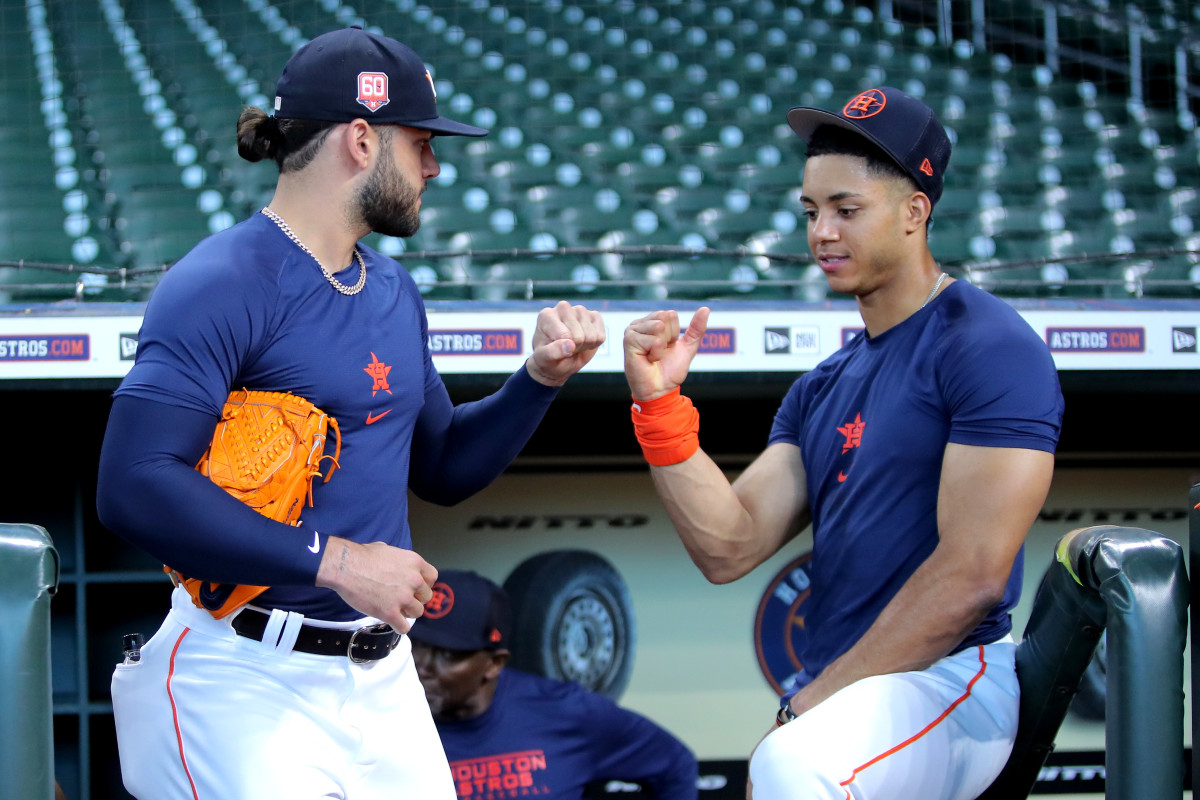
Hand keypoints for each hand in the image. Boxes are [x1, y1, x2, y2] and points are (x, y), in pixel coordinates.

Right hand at [314, 537, 437, 631]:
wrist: (345, 566)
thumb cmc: (361, 556)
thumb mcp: (388, 549)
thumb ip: (400, 560)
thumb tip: (399, 564)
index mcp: (415, 562)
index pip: (432, 577)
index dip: (423, 584)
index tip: (415, 588)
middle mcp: (414, 579)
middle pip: (426, 597)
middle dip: (415, 598)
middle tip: (401, 598)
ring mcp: (403, 597)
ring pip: (417, 613)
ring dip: (407, 612)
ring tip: (394, 609)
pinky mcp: (391, 612)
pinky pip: (404, 627)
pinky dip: (399, 626)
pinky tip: (392, 621)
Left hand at [526, 300, 605, 385]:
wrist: (559, 361)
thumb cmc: (548, 357)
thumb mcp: (544, 358)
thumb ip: (552, 352)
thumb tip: (570, 344)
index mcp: (547, 315)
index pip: (564, 335)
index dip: (563, 348)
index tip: (555, 348)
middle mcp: (563, 308)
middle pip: (579, 336)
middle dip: (574, 347)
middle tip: (566, 347)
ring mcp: (580, 310)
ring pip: (591, 336)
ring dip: (584, 346)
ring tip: (574, 344)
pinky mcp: (594, 316)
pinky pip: (601, 336)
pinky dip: (595, 344)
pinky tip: (584, 341)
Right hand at [622, 307, 709, 400]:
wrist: (660, 390)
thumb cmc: (670, 371)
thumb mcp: (687, 347)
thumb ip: (696, 328)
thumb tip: (706, 309)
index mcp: (651, 322)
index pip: (671, 314)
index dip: (674, 333)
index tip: (667, 348)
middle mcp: (639, 324)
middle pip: (664, 317)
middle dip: (668, 338)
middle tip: (659, 352)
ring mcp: (632, 331)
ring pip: (659, 326)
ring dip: (661, 347)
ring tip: (653, 356)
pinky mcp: (629, 341)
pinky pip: (654, 340)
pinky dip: (656, 353)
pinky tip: (647, 360)